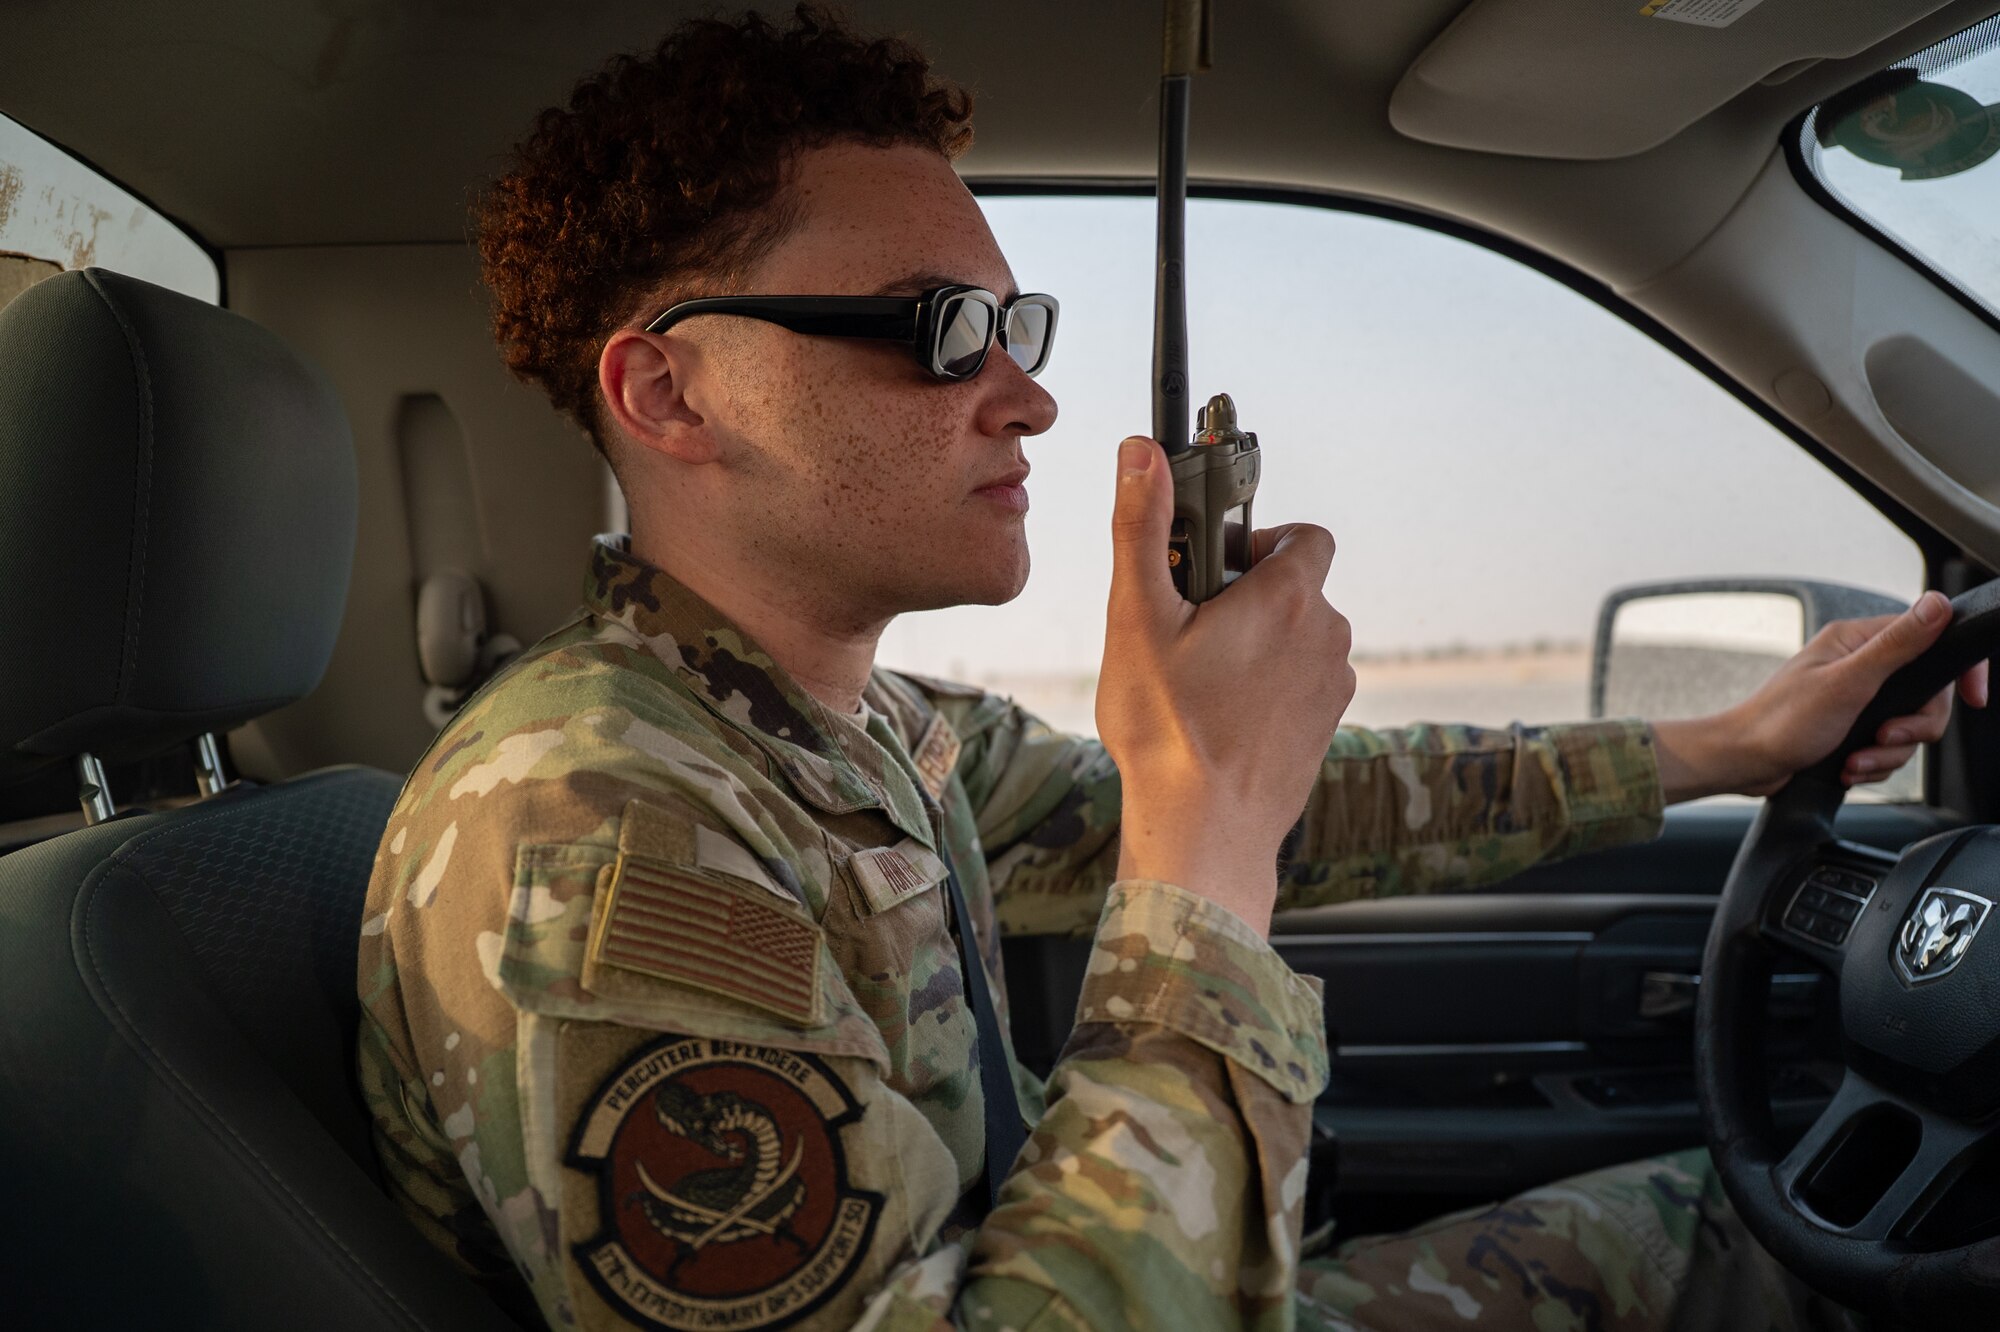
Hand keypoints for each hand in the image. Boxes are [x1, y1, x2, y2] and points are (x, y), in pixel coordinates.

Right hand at [1095, 436, 1355, 934]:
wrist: (1204, 832)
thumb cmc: (1167, 728)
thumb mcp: (1138, 617)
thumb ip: (1142, 527)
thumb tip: (1140, 451)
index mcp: (1288, 596)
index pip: (1303, 535)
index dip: (1258, 540)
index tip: (1214, 568)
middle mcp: (1327, 635)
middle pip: (1296, 589)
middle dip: (1248, 597)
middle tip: (1190, 630)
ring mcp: (1333, 687)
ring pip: (1299, 640)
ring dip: (1260, 645)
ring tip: (1201, 681)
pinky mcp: (1327, 729)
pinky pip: (1303, 686)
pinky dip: (1270, 689)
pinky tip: (1222, 719)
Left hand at [1653, 591, 1990, 800]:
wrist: (1744, 764)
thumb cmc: (1782, 721)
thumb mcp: (1848, 682)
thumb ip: (1897, 645)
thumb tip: (1938, 604)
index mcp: (1858, 641)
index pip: (1932, 639)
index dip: (1959, 669)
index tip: (1974, 696)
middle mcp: (1860, 665)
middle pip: (1928, 695)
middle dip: (1913, 726)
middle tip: (1884, 737)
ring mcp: (1857, 699)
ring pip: (1909, 727)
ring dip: (1887, 753)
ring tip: (1853, 759)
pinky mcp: (1851, 729)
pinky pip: (1887, 749)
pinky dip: (1872, 764)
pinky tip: (1845, 767)